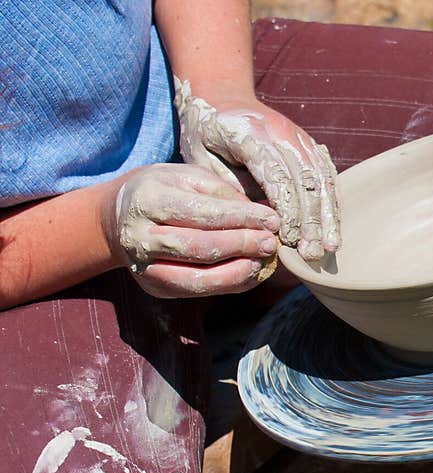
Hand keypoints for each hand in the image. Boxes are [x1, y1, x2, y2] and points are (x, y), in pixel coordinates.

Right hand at [106, 163, 280, 298]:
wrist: (116, 218)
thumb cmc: (161, 191)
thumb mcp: (186, 179)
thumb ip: (221, 194)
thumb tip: (262, 215)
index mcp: (147, 200)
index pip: (203, 213)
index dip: (242, 218)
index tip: (272, 219)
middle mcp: (140, 237)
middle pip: (200, 247)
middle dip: (242, 245)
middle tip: (272, 241)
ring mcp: (145, 267)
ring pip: (199, 276)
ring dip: (239, 271)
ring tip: (265, 259)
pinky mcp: (156, 288)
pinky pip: (199, 290)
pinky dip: (230, 284)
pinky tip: (251, 272)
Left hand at [174, 78, 339, 260]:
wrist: (222, 96)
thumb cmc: (206, 135)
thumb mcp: (201, 159)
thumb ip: (228, 188)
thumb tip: (257, 222)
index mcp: (250, 133)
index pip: (278, 176)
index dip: (288, 211)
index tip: (291, 241)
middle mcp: (281, 131)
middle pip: (305, 180)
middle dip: (312, 221)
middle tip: (312, 254)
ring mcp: (299, 136)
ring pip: (321, 179)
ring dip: (328, 217)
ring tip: (330, 248)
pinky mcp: (310, 144)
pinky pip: (326, 175)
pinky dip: (331, 204)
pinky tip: (333, 229)